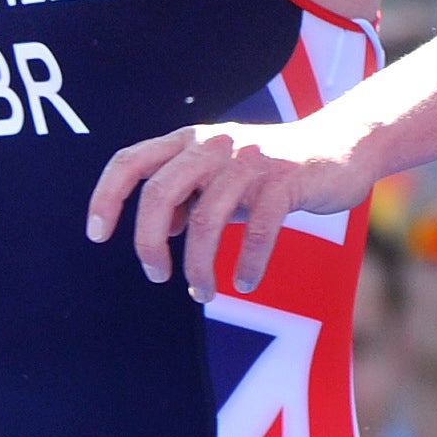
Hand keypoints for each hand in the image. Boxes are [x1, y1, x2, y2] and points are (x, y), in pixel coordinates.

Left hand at [83, 111, 371, 299]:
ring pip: (205, 220)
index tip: (96, 236)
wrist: (340, 148)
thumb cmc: (270, 170)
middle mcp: (213, 144)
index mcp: (189, 142)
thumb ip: (187, 199)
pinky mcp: (285, 180)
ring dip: (199, 267)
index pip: (129, 162)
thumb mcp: (219, 178)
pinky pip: (259, 230)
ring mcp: (249, 160)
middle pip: (159, 193)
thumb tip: (157, 233)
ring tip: (203, 294)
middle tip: (156, 276)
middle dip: (148, 243)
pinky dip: (248, 264)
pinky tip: (245, 283)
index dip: (106, 197)